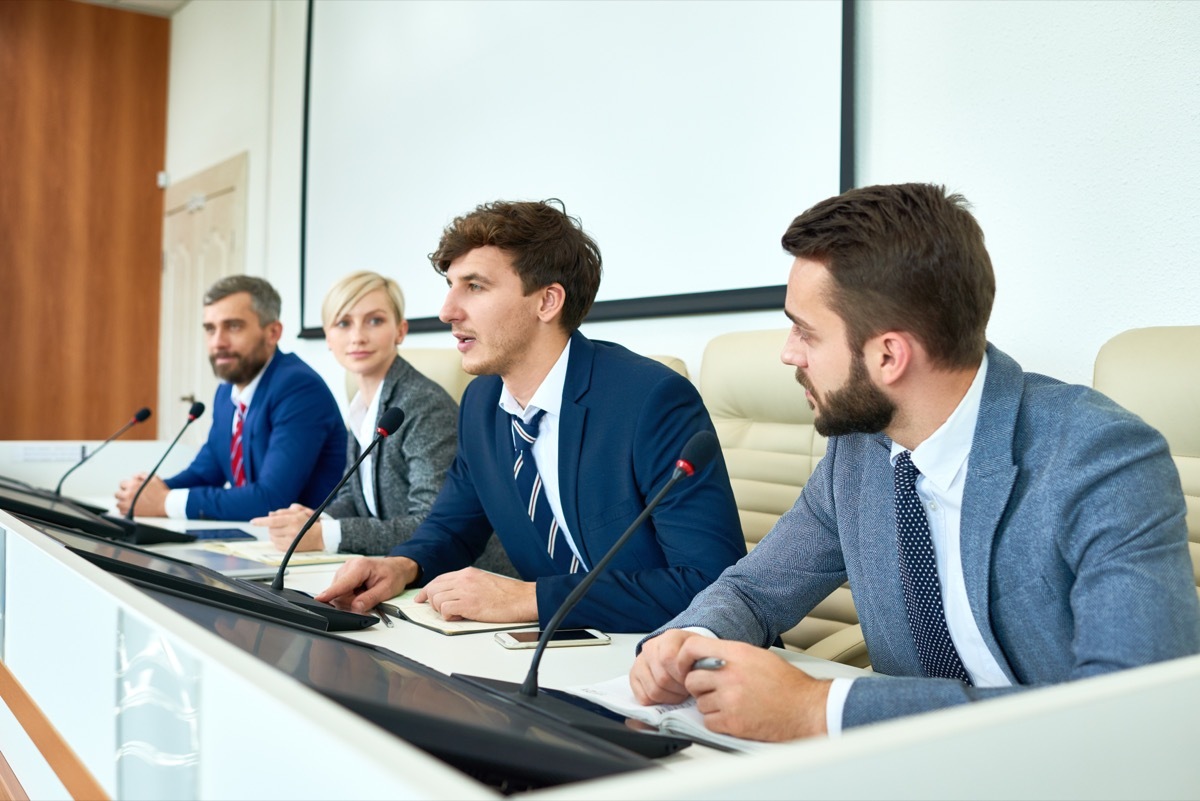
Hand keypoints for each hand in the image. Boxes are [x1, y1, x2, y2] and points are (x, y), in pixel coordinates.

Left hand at [115, 472, 167, 516]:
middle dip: (123, 493)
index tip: (130, 487)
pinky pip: (121, 512)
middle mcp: (129, 495)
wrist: (166, 504)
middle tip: (130, 495)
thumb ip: (141, 474)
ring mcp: (129, 505)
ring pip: (118, 503)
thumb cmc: (161, 491)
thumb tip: (134, 476)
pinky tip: (131, 508)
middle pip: (117, 494)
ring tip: (130, 502)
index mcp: (133, 485)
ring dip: (123, 502)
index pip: (122, 484)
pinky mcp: (131, 513)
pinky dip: (125, 510)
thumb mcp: (153, 477)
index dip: (127, 485)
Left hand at [250, 504, 322, 551]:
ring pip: (272, 537)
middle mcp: (292, 531)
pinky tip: (285, 537)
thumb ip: (283, 512)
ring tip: (284, 531)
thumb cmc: (309, 522)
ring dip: (274, 533)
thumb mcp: (298, 512)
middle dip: (272, 526)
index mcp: (293, 520)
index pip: (273, 521)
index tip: (253, 522)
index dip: (261, 521)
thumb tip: (269, 515)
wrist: (320, 536)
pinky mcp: (290, 549)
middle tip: (281, 524)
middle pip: (271, 529)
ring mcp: (291, 541)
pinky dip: (277, 540)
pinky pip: (276, 544)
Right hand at [314, 556, 416, 613]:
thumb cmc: (393, 575)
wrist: (397, 568)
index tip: (319, 599)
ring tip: (366, 592)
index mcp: (360, 566)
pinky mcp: (344, 575)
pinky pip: (342, 591)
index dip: (330, 593)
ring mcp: (345, 570)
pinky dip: (350, 595)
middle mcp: (349, 566)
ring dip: (351, 598)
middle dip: (351, 601)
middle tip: (367, 598)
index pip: (342, 583)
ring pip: (339, 593)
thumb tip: (356, 608)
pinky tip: (360, 591)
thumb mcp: (386, 590)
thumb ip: (370, 599)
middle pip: (340, 592)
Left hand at [414, 567, 536, 622]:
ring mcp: (465, 590)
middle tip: (442, 611)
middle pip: (433, 589)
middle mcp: (464, 579)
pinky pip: (445, 610)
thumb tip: (452, 596)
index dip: (426, 590)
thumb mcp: (484, 582)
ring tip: (456, 614)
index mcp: (468, 573)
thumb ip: (467, 585)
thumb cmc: (508, 595)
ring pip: (436, 599)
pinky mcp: (468, 604)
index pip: (439, 579)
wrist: (522, 599)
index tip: (421, 598)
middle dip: (432, 602)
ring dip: (442, 610)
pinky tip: (460, 617)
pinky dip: (449, 616)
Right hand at [629, 628, 702, 704]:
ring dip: (670, 697)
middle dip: (679, 689)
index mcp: (670, 637)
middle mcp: (651, 647)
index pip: (668, 658)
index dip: (682, 675)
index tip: (693, 679)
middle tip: (687, 689)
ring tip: (679, 692)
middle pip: (662, 678)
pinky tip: (667, 695)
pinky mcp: (634, 676)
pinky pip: (643, 697)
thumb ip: (702, 662)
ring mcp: (640, 661)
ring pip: (653, 690)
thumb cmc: (693, 657)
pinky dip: (657, 702)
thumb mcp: (702, 654)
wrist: (682, 653)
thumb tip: (699, 679)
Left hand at [676, 637, 829, 740]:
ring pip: (700, 703)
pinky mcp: (733, 722)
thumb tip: (705, 658)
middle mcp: (730, 675)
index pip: (693, 647)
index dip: (683, 657)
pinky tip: (733, 717)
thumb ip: (731, 656)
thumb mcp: (758, 656)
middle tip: (714, 690)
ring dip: (710, 706)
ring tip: (731, 704)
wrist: (806, 708)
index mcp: (736, 654)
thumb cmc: (787, 684)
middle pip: (692, 679)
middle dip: (699, 687)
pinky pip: (708, 722)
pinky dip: (717, 722)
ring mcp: (730, 699)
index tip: (685, 666)